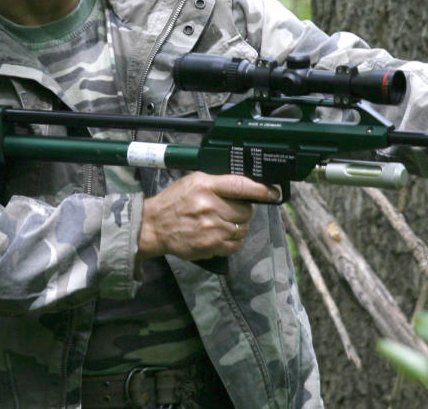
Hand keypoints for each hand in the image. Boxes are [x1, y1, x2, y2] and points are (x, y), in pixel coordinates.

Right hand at [138, 172, 279, 259]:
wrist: (154, 226)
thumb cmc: (174, 201)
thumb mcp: (194, 181)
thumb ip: (218, 182)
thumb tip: (246, 185)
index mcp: (206, 185)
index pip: (241, 185)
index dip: (261, 190)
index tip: (274, 193)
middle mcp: (210, 206)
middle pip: (246, 210)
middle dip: (244, 210)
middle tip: (231, 210)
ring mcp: (211, 228)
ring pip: (243, 228)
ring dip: (238, 226)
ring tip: (223, 223)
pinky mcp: (210, 245)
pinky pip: (235, 244)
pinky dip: (233, 241)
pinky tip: (221, 235)